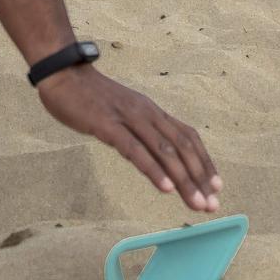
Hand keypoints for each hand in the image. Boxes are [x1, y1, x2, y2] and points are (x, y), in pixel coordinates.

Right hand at [37, 64, 221, 211]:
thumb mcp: (124, 112)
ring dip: (183, 179)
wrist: (64, 74)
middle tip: (212, 205)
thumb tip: (157, 156)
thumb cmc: (91, 98)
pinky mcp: (107, 125)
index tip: (216, 187)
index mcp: (152, 111)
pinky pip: (134, 150)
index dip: (204, 162)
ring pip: (164, 151)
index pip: (187, 137)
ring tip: (196, 203)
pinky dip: (153, 169)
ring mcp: (128, 118)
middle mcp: (147, 113)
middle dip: (200, 178)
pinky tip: (164, 187)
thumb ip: (140, 131)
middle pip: (181, 147)